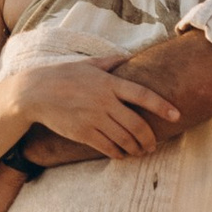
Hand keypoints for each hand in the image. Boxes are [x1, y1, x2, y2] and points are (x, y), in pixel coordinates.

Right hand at [13, 56, 182, 161]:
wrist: (35, 93)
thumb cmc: (64, 75)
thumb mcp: (89, 64)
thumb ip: (112, 62)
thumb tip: (131, 57)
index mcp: (109, 83)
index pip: (142, 94)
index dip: (162, 106)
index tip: (176, 115)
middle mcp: (104, 102)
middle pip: (137, 124)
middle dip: (150, 138)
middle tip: (154, 144)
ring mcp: (94, 119)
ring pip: (124, 140)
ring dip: (137, 149)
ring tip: (142, 151)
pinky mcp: (83, 133)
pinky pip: (108, 147)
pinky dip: (120, 153)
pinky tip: (124, 154)